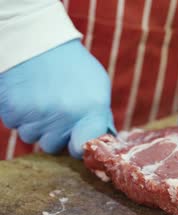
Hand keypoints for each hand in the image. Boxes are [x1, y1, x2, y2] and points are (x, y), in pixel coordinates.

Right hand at [0, 39, 114, 157]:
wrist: (38, 41)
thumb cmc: (73, 66)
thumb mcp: (98, 86)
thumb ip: (100, 116)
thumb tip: (103, 141)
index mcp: (91, 110)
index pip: (84, 148)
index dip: (80, 148)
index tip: (78, 141)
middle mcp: (64, 116)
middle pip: (54, 146)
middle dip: (55, 133)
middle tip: (56, 109)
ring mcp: (36, 115)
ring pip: (32, 137)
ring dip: (36, 124)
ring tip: (42, 99)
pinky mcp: (12, 110)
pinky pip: (15, 125)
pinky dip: (20, 115)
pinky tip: (27, 96)